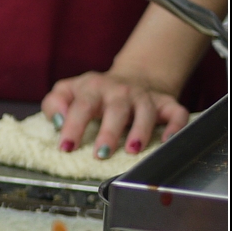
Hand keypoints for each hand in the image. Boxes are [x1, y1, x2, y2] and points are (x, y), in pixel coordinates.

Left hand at [41, 71, 190, 157]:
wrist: (133, 76)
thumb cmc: (93, 93)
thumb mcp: (67, 91)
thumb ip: (54, 103)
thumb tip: (58, 121)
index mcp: (93, 89)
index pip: (82, 106)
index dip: (73, 127)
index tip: (66, 147)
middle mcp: (121, 91)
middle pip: (116, 109)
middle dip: (109, 132)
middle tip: (101, 154)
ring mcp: (145, 97)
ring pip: (147, 111)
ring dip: (141, 131)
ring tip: (133, 150)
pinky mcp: (166, 103)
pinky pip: (176, 113)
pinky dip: (175, 126)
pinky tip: (167, 140)